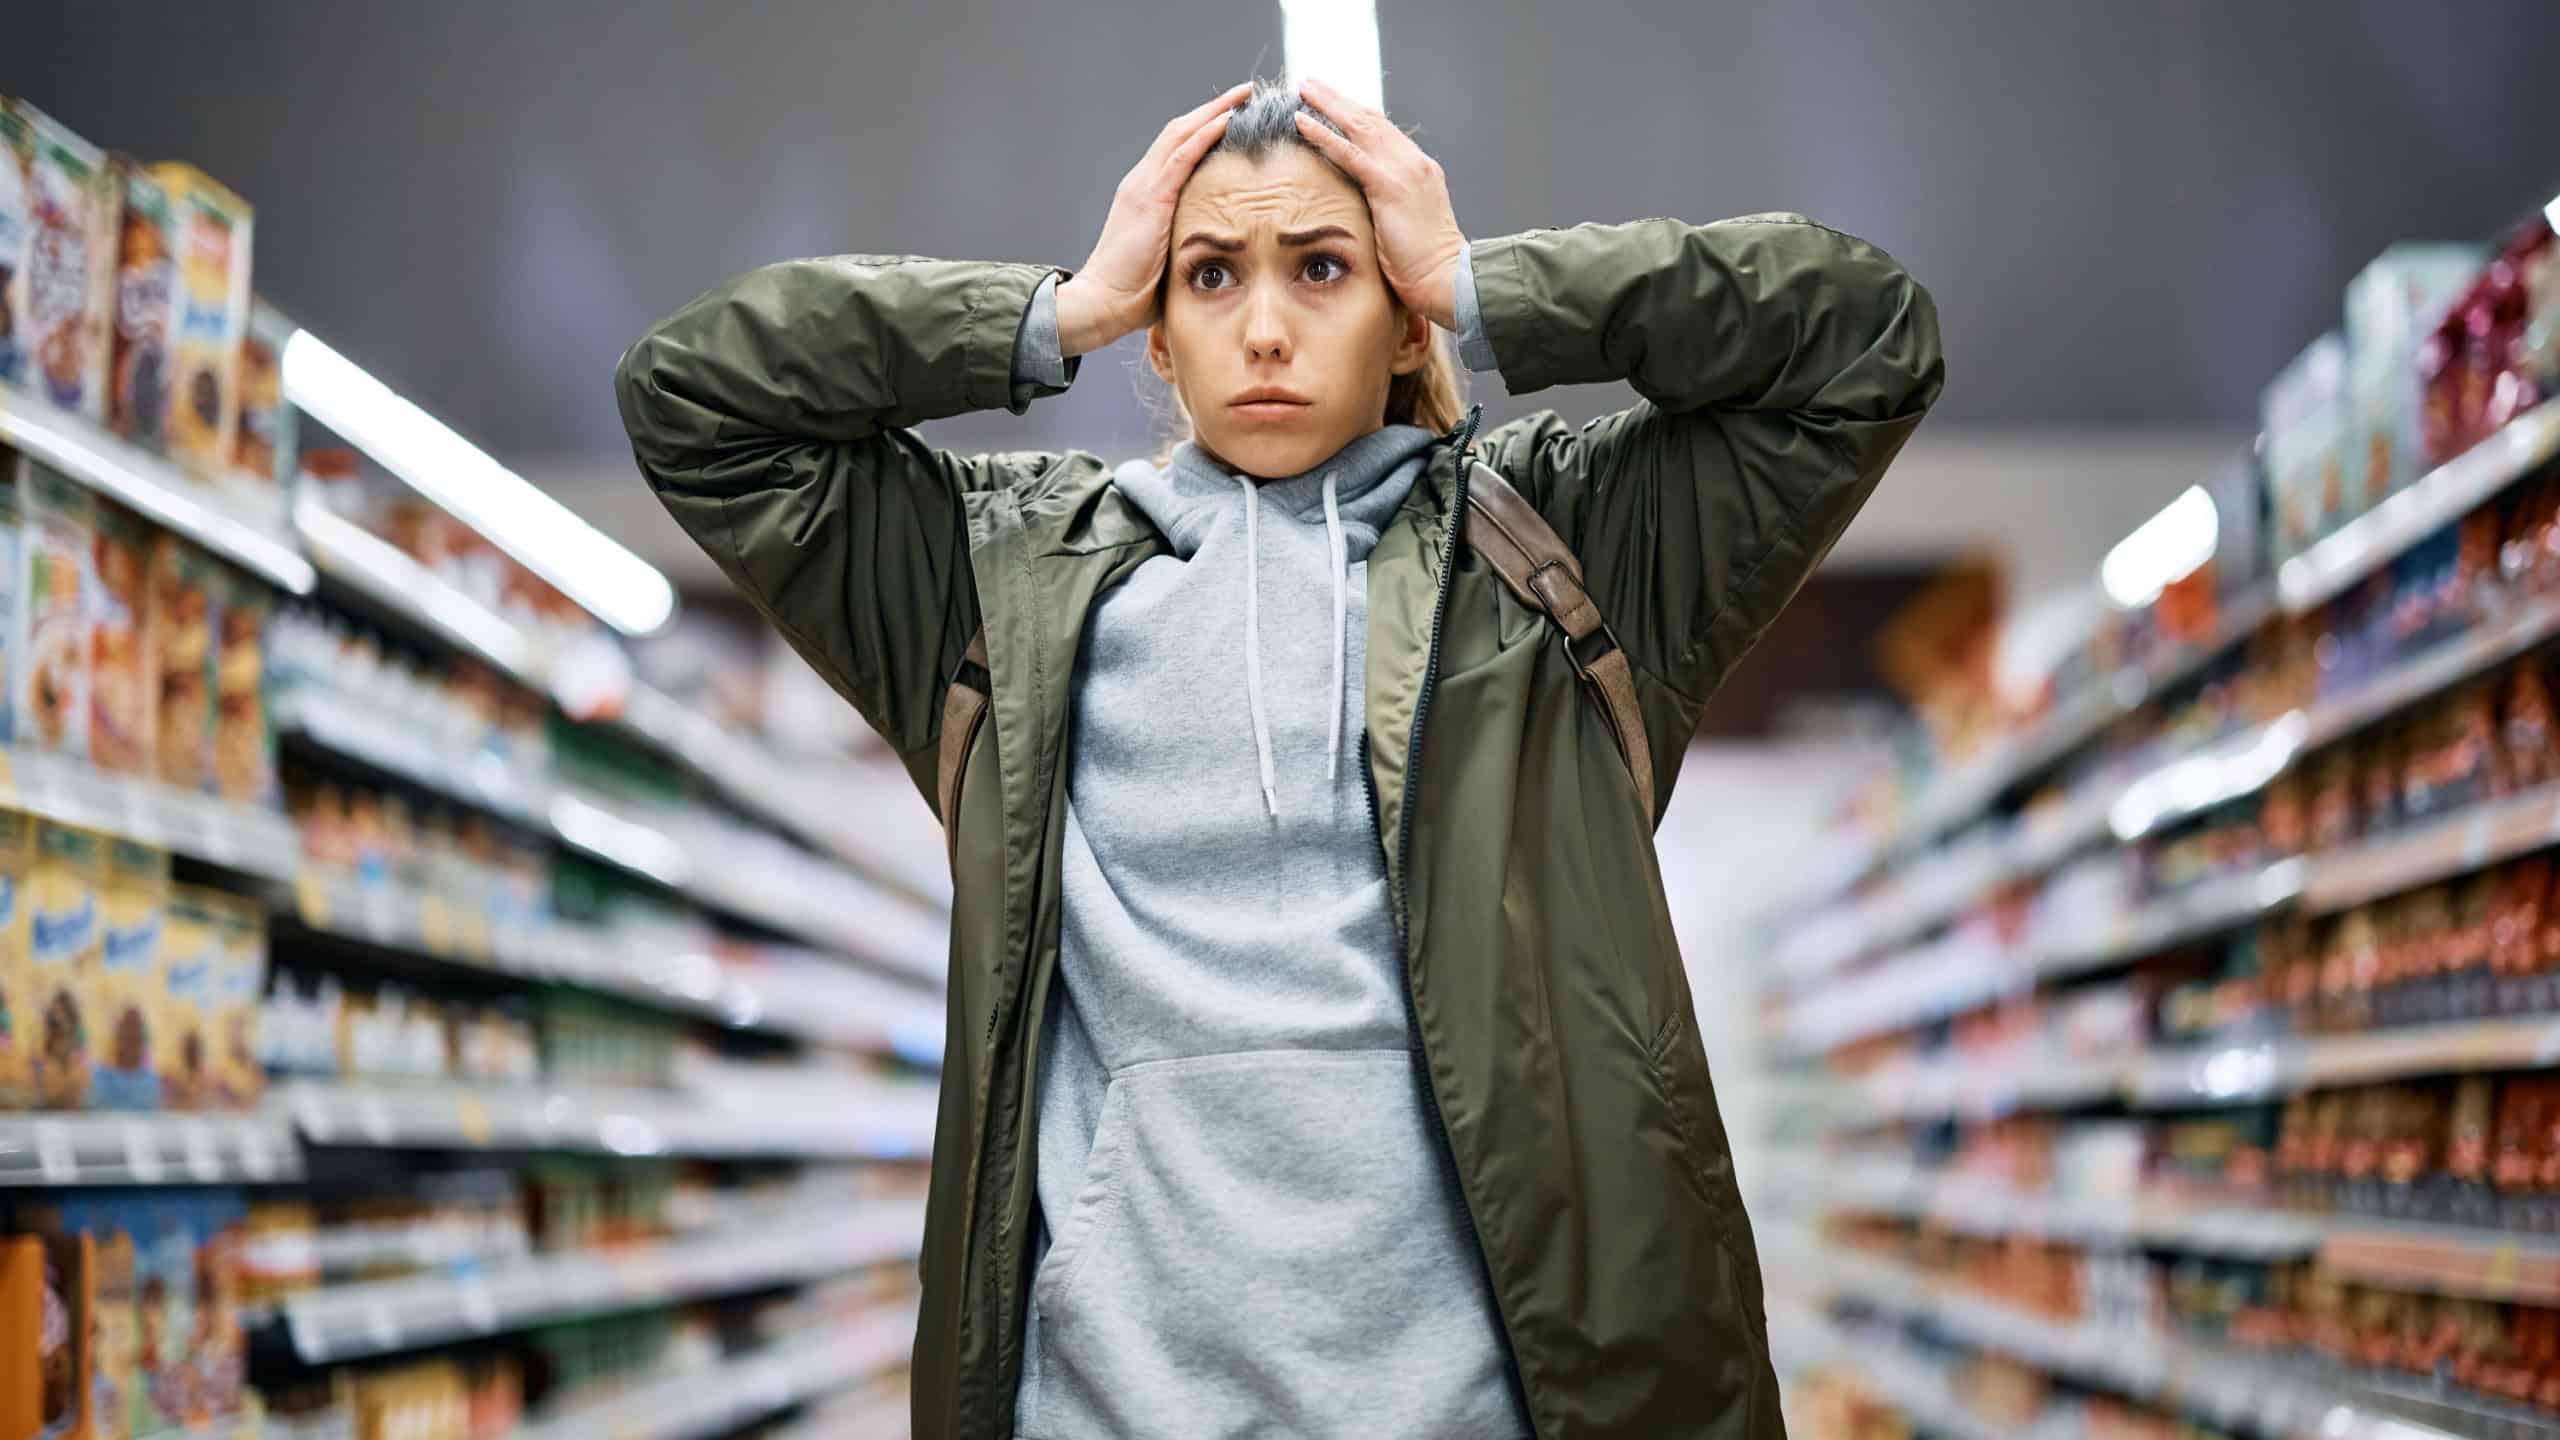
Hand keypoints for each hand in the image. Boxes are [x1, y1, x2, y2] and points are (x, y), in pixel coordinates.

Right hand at [1054, 83, 1251, 356]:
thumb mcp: (1165, 261)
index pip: (1176, 149)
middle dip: (1212, 109)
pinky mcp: (1150, 198)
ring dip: (1214, 111)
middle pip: (1179, 131)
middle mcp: (1142, 182)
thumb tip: (1215, 261)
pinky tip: (1227, 120)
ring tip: (1243, 95)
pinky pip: (1182, 156)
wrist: (1102, 302)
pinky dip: (1205, 134)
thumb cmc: (1133, 294)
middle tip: (1244, 93)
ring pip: (1181, 134)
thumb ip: (1184, 247)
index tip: (1233, 116)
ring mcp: (1143, 186)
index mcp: (1145, 194)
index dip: (1203, 129)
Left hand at [1291, 77, 1466, 328]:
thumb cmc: (1429, 267)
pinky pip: (1348, 152)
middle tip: (1311, 84)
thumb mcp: (1409, 226)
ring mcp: (1403, 170)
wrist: (1449, 278)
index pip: (1383, 134)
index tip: (1333, 104)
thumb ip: (1390, 208)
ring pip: (1358, 126)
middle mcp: (1413, 162)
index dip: (1356, 116)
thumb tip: (1368, 211)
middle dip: (1339, 100)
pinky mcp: (1388, 186)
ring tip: (1302, 89)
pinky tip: (1301, 122)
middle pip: (1370, 120)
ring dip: (1327, 105)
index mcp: (1419, 170)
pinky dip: (1323, 134)